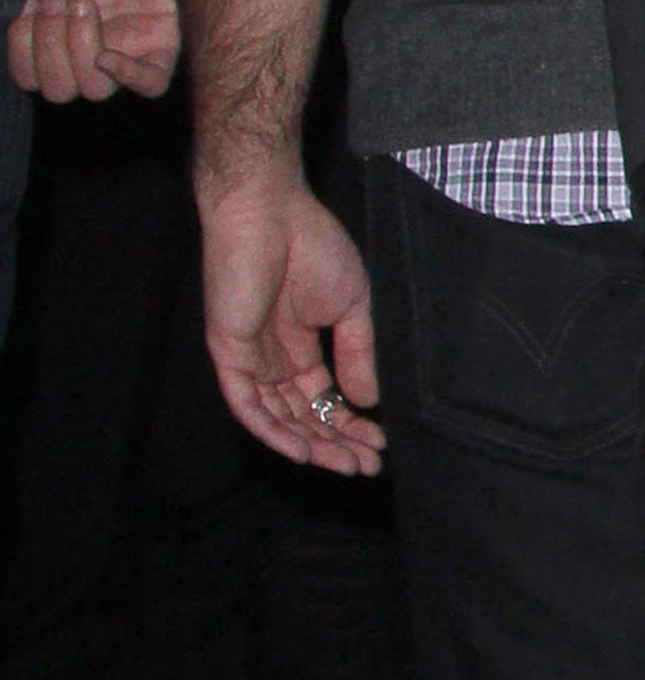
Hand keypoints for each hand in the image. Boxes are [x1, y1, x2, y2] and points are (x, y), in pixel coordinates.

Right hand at [9, 0, 181, 100]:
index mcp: (56, 54)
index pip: (30, 79)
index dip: (22, 50)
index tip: (29, 6)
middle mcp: (89, 65)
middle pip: (59, 90)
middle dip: (49, 45)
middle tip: (57, 1)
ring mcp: (127, 62)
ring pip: (95, 89)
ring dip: (79, 47)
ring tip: (83, 4)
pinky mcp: (163, 53)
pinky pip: (152, 84)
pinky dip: (128, 75)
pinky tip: (106, 57)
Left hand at [196, 172, 384, 470]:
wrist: (271, 215)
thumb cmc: (313, 247)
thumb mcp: (351, 305)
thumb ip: (358, 353)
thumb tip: (368, 401)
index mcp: (300, 345)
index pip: (323, 398)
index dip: (349, 424)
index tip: (379, 444)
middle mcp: (273, 360)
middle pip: (302, 416)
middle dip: (335, 443)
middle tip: (365, 464)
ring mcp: (250, 361)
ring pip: (277, 419)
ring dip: (309, 445)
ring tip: (344, 463)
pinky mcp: (230, 356)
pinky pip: (248, 406)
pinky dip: (273, 432)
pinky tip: (303, 449)